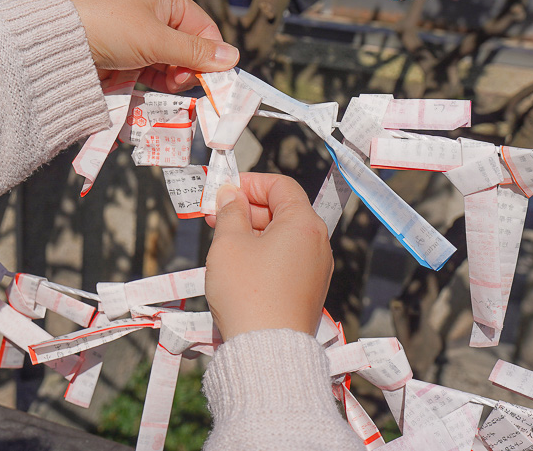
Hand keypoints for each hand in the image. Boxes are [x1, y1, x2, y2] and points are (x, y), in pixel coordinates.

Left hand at [68, 0, 238, 92]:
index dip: (210, 55)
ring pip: (167, 65)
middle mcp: (152, 17)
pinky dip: (151, 87)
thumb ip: (195, 52)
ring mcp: (136, 39)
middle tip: (176, 84)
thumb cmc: (110, 28)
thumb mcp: (157, 40)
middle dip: (187, 70)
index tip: (211, 80)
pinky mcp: (121, 59)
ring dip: (169, 81)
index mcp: (165, 1)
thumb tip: (232, 57)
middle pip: (186, 49)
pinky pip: (147, 75)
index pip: (203, 29)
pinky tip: (149, 97)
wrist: (56, 42)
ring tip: (162, 91)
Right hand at [204, 173, 332, 341]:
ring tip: (222, 240)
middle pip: (283, 210)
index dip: (250, 183)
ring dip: (253, 231)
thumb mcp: (229, 243)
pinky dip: (263, 253)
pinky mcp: (308, 290)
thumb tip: (231, 195)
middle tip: (215, 215)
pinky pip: (286, 259)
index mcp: (304, 224)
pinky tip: (239, 264)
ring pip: (283, 236)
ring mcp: (316, 269)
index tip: (224, 190)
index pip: (280, 185)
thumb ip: (230, 211)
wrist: (267, 349)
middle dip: (247, 208)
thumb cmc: (248, 292)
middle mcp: (318, 243)